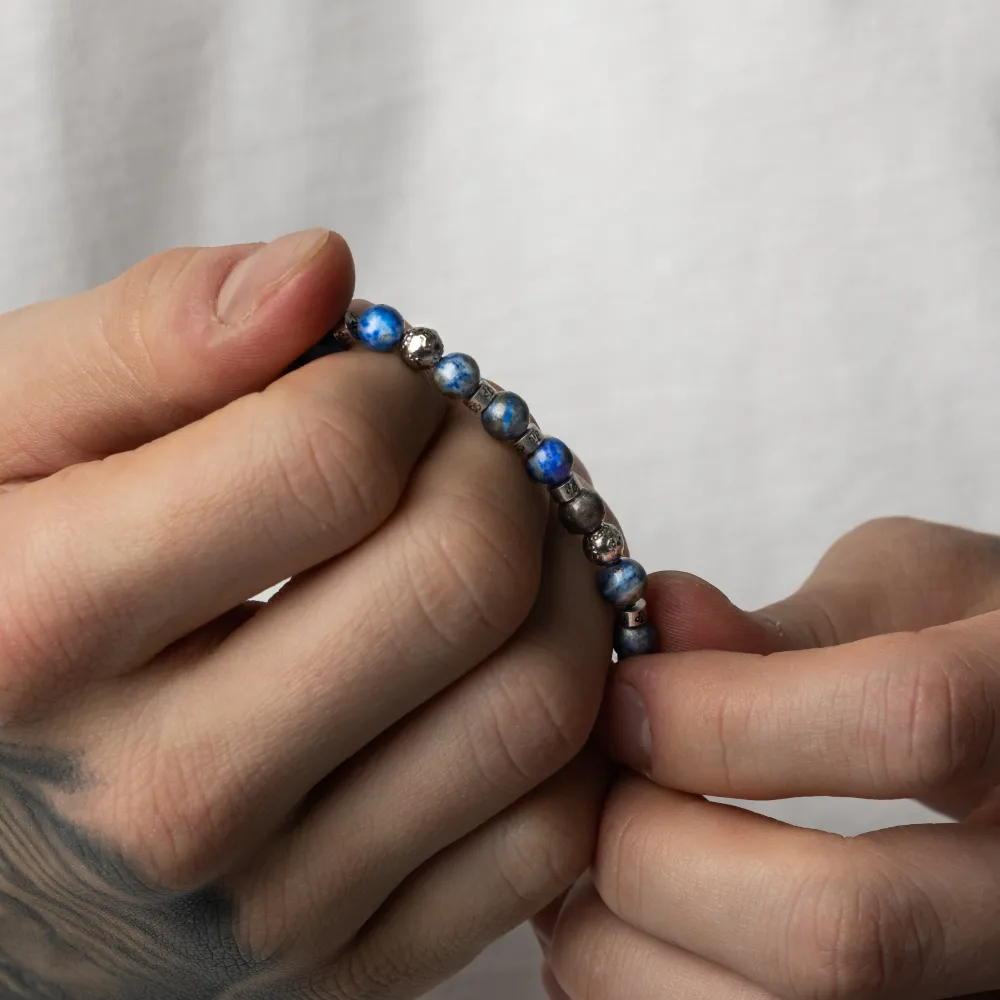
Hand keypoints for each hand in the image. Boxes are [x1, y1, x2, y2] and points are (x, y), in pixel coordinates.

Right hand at [0, 229, 610, 997]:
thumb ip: (140, 341)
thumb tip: (319, 273)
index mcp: (34, 634)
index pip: (331, 460)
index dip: (385, 386)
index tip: (373, 387)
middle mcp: (160, 800)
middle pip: (463, 578)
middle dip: (498, 470)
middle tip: (465, 450)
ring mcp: (271, 906)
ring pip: (539, 704)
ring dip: (563, 581)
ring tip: (502, 539)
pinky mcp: (350, 966)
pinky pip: (547, 831)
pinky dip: (566, 722)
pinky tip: (498, 662)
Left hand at [544, 517, 999, 999]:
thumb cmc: (976, 649)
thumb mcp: (916, 592)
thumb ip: (789, 625)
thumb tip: (658, 624)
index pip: (906, 722)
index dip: (725, 714)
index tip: (626, 701)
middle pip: (837, 926)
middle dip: (655, 854)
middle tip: (600, 791)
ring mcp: (985, 980)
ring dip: (627, 950)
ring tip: (592, 864)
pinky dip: (646, 998)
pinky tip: (631, 932)